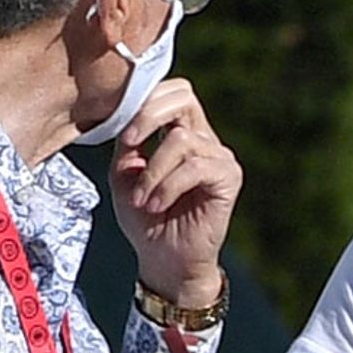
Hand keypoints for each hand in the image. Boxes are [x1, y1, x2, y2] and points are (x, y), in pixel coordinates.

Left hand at [110, 78, 241, 305]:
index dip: (145, 100)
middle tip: (130, 145)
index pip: (172, 92)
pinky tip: (157, 205)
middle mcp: (204, 139)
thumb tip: (124, 110)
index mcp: (182, 132)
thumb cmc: (145, 219)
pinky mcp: (228, 177)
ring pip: (182, 140)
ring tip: (143, 200)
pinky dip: (168, 186)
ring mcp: (219, 157)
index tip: (124, 134)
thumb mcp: (124, 172)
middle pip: (183, 97)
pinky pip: (195, 167)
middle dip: (148, 117)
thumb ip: (128, 139)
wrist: (164, 261)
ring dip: (153, 172)